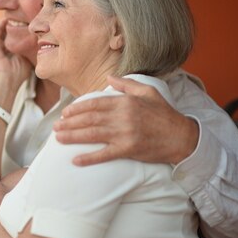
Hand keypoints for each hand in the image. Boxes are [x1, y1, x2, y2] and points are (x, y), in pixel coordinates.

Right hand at [0, 19, 30, 85]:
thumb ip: (31, 50)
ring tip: (16, 13)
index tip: (31, 21)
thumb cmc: (19, 73)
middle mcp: (4, 48)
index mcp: (12, 52)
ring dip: (8, 21)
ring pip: (2, 29)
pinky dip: (1, 23)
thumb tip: (41, 41)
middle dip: (16, 23)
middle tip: (24, 14)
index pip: (17, 37)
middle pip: (9, 32)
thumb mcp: (28, 59)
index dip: (23, 29)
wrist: (7, 79)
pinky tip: (9, 18)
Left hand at [54, 75, 198, 165]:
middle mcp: (122, 117)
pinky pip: (104, 154)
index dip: (77, 108)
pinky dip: (89, 158)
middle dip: (70, 123)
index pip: (94, 103)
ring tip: (58, 138)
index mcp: (125, 102)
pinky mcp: (128, 150)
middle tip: (55, 127)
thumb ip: (127, 84)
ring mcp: (124, 134)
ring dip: (72, 137)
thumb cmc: (164, 113)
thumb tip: (109, 77)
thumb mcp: (148, 91)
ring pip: (92, 135)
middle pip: (89, 119)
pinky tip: (75, 160)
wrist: (182, 137)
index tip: (65, 112)